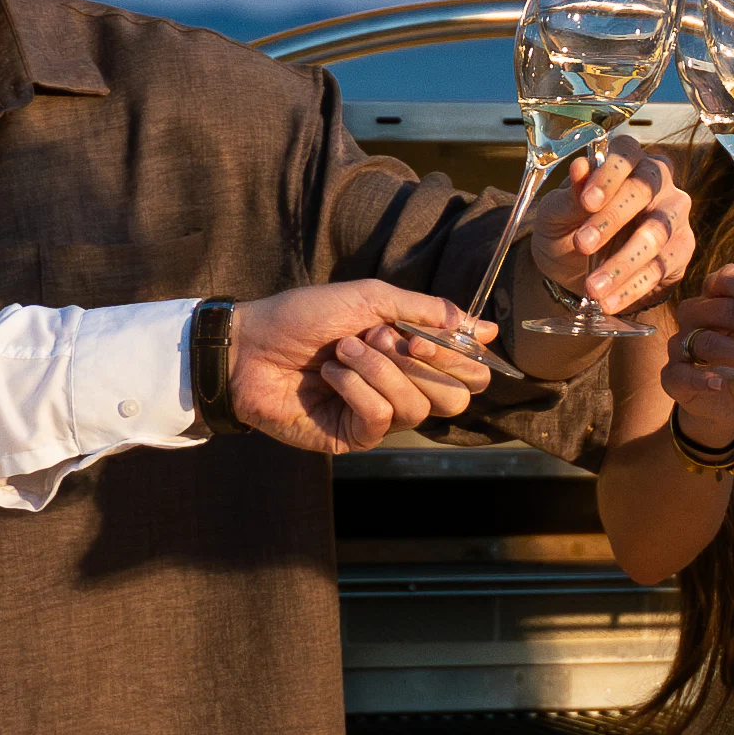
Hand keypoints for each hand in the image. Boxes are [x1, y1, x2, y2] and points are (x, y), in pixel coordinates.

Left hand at [231, 280, 499, 451]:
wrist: (250, 345)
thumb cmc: (304, 316)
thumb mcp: (368, 299)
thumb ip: (425, 311)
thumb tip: (483, 327)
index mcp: (412, 352)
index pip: (468, 369)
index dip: (461, 355)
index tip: (430, 336)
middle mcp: (403, 385)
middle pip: (457, 397)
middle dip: (429, 365)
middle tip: (397, 342)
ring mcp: (379, 414)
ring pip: (417, 406)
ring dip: (379, 370)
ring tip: (343, 350)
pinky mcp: (354, 436)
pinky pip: (381, 418)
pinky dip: (356, 388)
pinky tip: (330, 376)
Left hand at [543, 140, 695, 320]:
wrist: (576, 272)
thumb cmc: (568, 230)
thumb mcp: (556, 215)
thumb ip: (569, 195)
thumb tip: (580, 168)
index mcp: (626, 161)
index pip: (626, 152)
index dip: (610, 174)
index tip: (587, 201)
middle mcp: (658, 181)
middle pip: (645, 189)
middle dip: (613, 219)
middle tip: (582, 245)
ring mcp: (674, 215)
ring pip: (656, 233)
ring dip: (622, 262)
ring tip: (593, 287)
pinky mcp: (682, 249)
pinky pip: (662, 267)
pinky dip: (633, 287)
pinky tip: (610, 301)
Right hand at [653, 263, 733, 423]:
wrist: (728, 402)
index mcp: (716, 294)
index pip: (729, 278)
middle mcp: (694, 313)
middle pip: (723, 309)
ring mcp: (680, 343)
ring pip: (706, 341)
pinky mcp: (672, 374)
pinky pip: (681, 373)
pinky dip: (702, 378)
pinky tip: (721, 383)